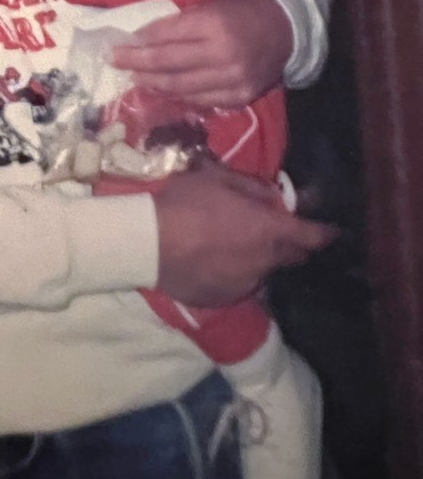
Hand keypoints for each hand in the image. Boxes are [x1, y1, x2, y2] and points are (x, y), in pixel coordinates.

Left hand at [111, 0, 292, 107]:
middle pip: (168, 64)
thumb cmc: (244, 10)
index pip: (167, 35)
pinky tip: (163, 89)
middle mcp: (222, 54)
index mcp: (215, 24)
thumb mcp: (214, 3)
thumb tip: (145, 36)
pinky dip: (179, 95)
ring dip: (153, 83)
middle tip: (115, 62)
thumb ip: (184, 20)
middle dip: (137, 63)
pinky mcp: (239, 97)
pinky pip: (200, 100)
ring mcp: (232, 79)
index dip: (142, 40)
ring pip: (181, 86)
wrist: (288, 31)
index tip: (122, 43)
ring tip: (135, 78)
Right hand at [154, 161, 337, 305]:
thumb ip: (253, 189)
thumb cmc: (184, 202)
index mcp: (268, 230)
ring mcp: (243, 285)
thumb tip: (274, 199)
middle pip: (292, 257)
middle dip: (291, 245)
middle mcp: (264, 262)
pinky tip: (211, 263)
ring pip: (263, 272)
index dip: (325, 233)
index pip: (312, 236)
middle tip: (275, 232)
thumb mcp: (218, 179)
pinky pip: (238, 285)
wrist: (146, 241)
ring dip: (259, 260)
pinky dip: (233, 274)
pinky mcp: (222, 299)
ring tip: (232, 247)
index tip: (332, 232)